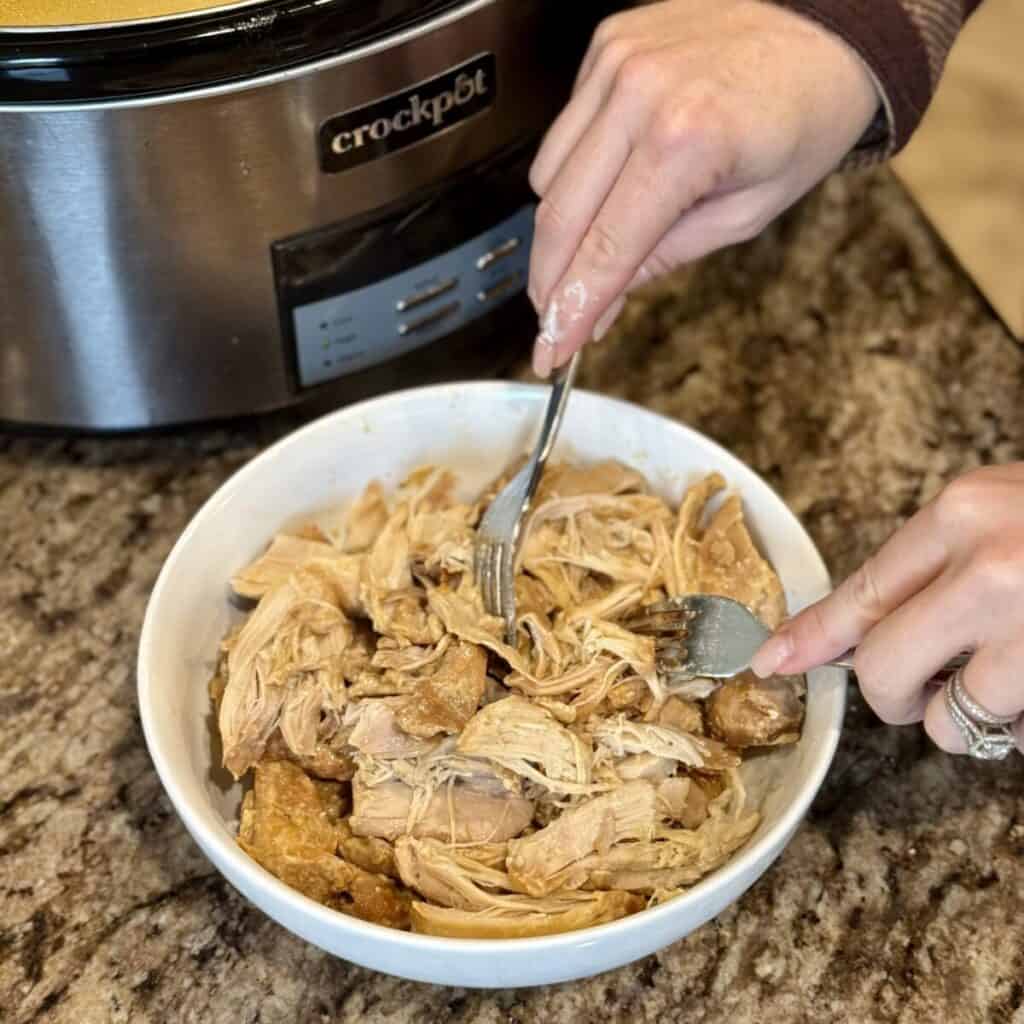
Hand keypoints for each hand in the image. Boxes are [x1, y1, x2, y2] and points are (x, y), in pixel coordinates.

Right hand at [526, 0, 878, 375]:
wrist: (824, 28)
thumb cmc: (803, 117)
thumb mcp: (746, 215)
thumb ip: (663, 260)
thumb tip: (600, 306)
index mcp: (687, 140)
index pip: (604, 251)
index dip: (570, 313)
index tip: (551, 351)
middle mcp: (640, 93)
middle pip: (557, 216)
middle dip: (549, 281)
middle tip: (556, 317)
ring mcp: (616, 63)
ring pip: (545, 176)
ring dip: (561, 226)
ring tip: (596, 244)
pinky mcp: (606, 47)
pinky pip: (562, 131)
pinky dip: (574, 170)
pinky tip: (610, 179)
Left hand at [750, 465, 1023, 753]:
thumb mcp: (1001, 506)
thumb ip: (942, 556)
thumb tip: (879, 618)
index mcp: (961, 515)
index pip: (861, 590)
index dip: (810, 636)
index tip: (771, 662)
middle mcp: (988, 571)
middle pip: (881, 666)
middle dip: (890, 696)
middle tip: (917, 696)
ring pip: (947, 719)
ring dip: (966, 719)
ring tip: (1011, 683)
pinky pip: (1015, 735)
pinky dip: (1018, 725)